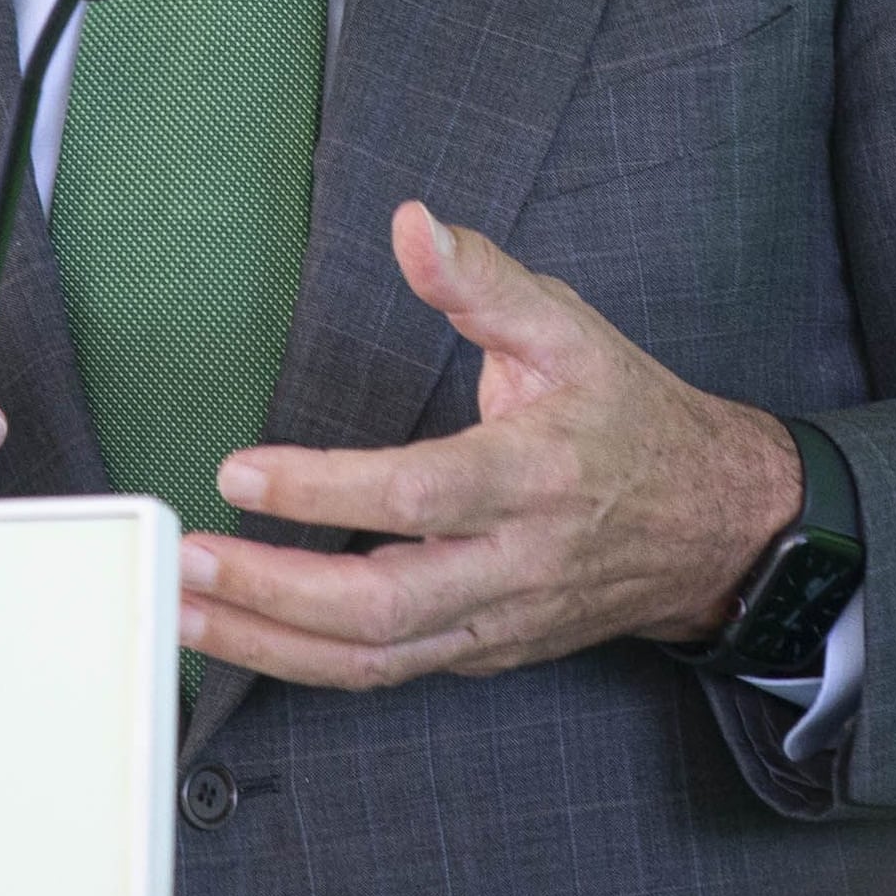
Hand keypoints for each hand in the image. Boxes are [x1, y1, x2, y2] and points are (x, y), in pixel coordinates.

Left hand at [177, 203, 798, 688]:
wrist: (715, 527)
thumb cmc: (629, 420)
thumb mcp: (570, 329)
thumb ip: (482, 280)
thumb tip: (412, 224)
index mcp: (531, 477)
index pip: (415, 496)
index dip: (324, 491)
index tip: (240, 472)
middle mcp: (512, 564)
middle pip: (381, 605)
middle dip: (271, 592)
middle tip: (187, 558)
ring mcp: (496, 621)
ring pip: (374, 660)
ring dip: (269, 644)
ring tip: (181, 609)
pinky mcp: (484, 651)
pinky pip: (387, 672)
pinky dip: (307, 663)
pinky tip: (243, 635)